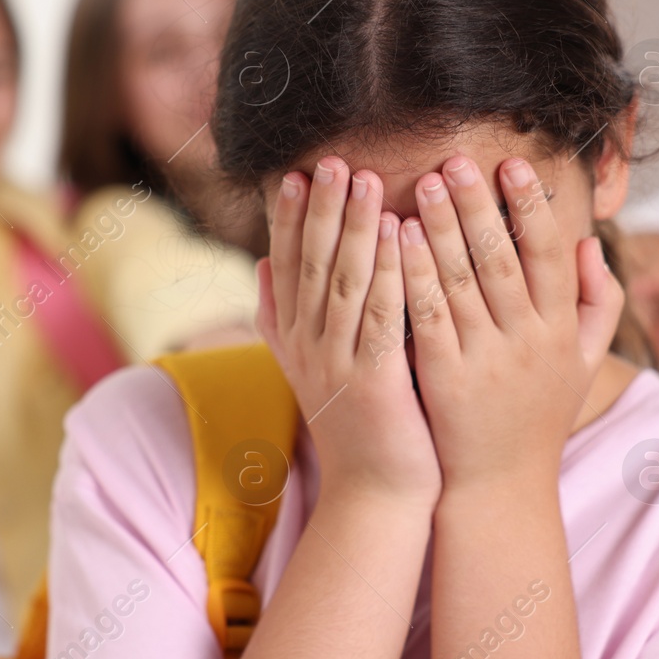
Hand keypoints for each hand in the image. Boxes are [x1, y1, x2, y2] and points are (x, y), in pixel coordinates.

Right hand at [256, 157, 440, 508]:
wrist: (376, 498)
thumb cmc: (358, 428)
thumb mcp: (312, 368)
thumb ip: (286, 318)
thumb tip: (261, 264)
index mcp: (295, 342)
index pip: (287, 268)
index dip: (289, 220)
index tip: (293, 175)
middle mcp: (308, 349)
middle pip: (312, 266)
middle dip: (321, 209)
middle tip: (330, 161)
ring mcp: (337, 366)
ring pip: (343, 282)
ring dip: (353, 227)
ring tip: (364, 179)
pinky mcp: (373, 382)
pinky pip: (379, 316)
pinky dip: (386, 271)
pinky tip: (397, 235)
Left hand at [400, 156, 622, 493]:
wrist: (500, 487)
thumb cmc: (539, 417)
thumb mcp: (583, 364)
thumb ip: (596, 304)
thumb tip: (590, 245)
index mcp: (559, 330)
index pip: (548, 256)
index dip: (531, 208)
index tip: (511, 166)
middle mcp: (526, 341)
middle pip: (501, 259)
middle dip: (478, 205)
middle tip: (454, 160)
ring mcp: (484, 360)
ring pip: (461, 281)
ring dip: (442, 228)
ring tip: (422, 185)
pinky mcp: (444, 378)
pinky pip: (428, 316)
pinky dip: (414, 273)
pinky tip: (399, 239)